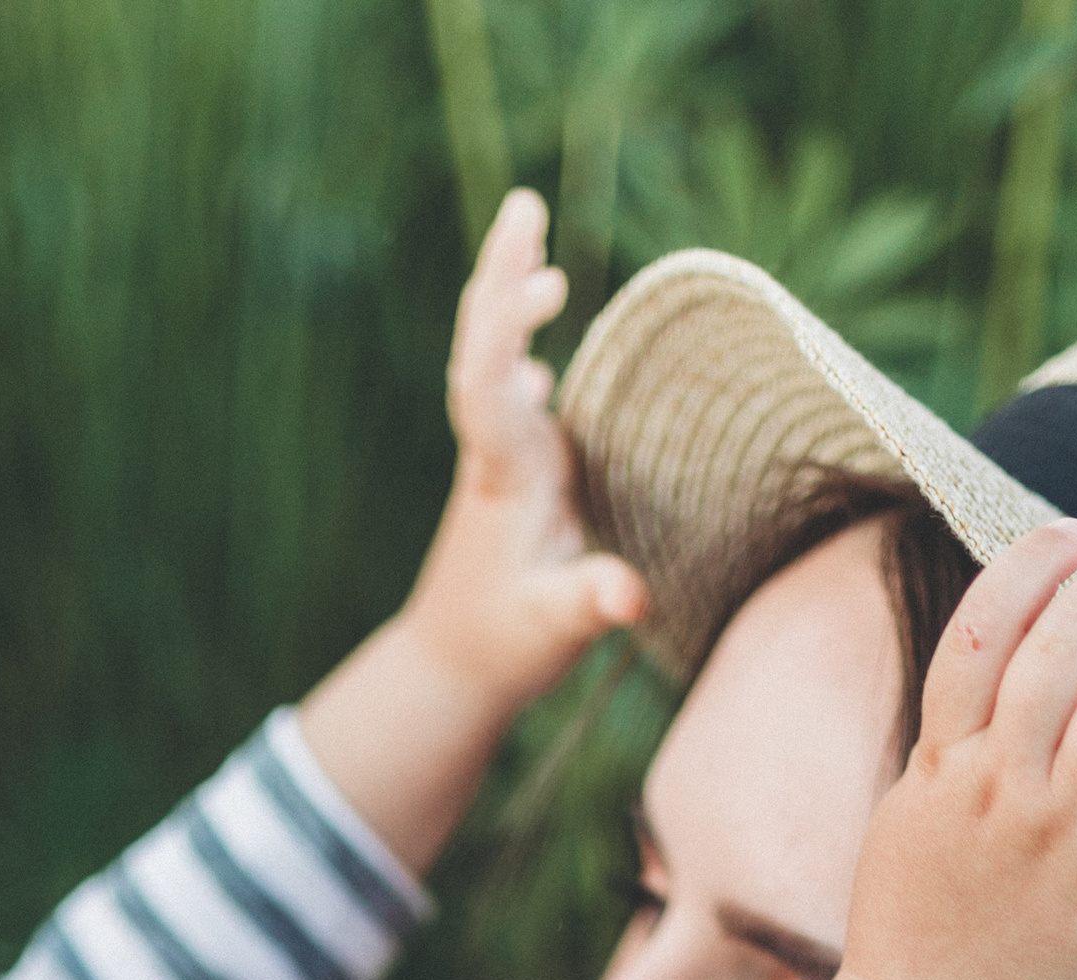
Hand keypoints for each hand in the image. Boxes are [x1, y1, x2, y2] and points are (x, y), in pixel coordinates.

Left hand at [293, 192, 644, 874]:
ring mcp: (499, 462)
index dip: (504, 324)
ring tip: (537, 260)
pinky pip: (509, 393)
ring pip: (495, 364)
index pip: (489, 382)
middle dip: (504, 278)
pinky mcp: (509, 478)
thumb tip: (628, 594)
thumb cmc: (504, 650)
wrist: (448, 673)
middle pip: (485, 348)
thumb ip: (591, 604)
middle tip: (525, 209)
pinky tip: (544, 335)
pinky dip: (522, 354)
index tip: (533, 276)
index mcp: (502, 476)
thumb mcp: (555, 630)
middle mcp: (494, 456)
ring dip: (512, 306)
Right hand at [814, 521, 1076, 979]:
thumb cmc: (924, 931)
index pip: (981, 633)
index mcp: (946, 768)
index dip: (1031, 566)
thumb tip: (1024, 661)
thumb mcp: (911, 819)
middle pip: (1059, 651)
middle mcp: (1001, 794)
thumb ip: (959, 740)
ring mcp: (1057, 849)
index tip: (1075, 535)